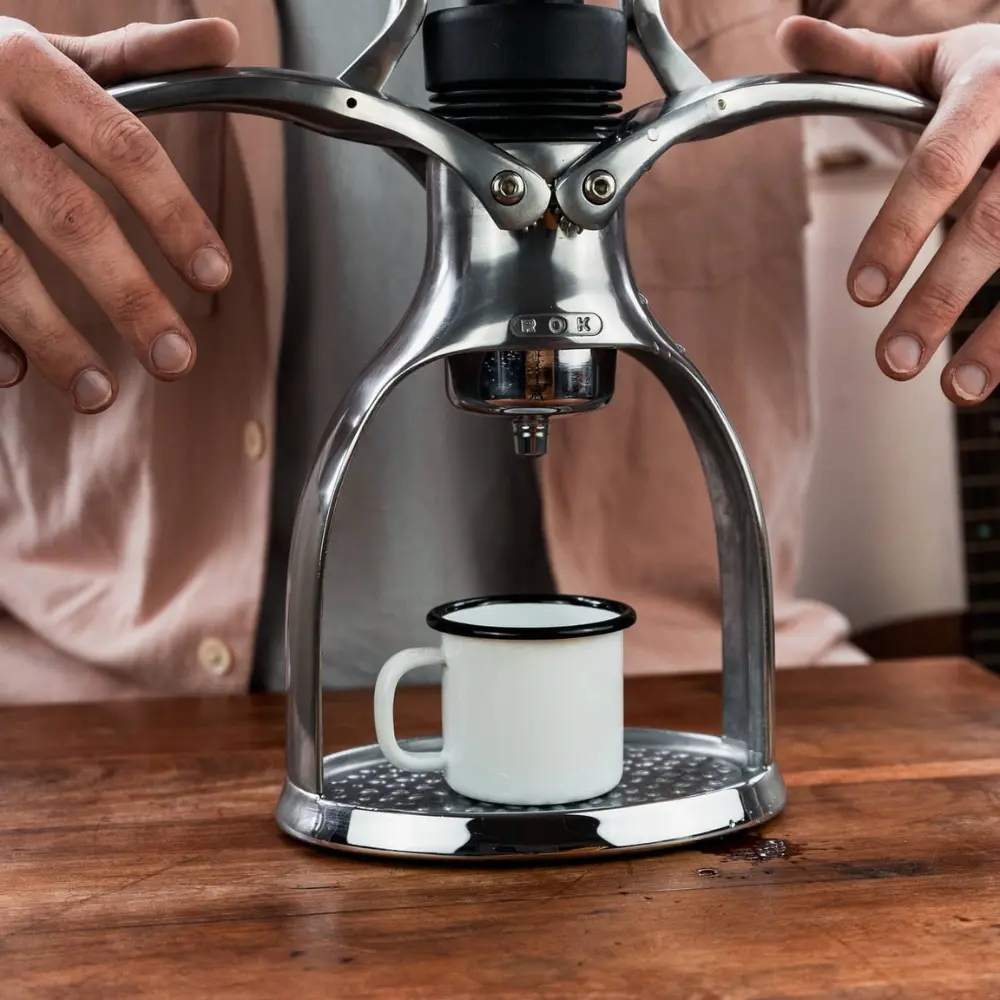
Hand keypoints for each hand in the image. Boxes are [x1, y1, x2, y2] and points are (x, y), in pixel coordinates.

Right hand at [0, 18, 238, 411]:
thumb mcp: (50, 49)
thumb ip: (138, 56)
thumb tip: (229, 40)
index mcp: (30, 67)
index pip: (123, 146)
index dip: (175, 214)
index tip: (216, 276)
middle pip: (68, 216)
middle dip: (128, 296)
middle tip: (177, 361)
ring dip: (50, 337)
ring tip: (98, 395)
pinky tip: (13, 372)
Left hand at [779, 17, 999, 404]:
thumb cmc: (995, 74)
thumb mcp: (937, 59)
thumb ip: (862, 60)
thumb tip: (786, 34)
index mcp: (992, 85)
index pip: (940, 163)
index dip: (899, 227)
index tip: (860, 293)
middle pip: (995, 222)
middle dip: (942, 296)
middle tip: (891, 361)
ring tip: (954, 391)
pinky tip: (993, 376)